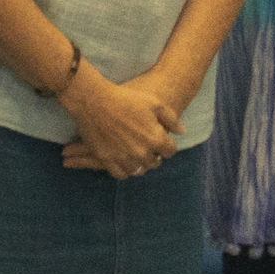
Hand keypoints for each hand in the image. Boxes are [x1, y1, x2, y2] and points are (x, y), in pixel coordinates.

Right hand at [57, 67, 178, 178]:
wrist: (94, 100)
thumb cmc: (125, 98)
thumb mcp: (154, 102)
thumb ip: (171, 118)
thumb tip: (180, 131)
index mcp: (156, 139)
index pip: (170, 152)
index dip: (166, 145)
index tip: (159, 140)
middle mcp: (142, 152)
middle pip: (154, 163)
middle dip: (152, 154)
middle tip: (145, 145)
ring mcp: (124, 158)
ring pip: (138, 170)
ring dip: (139, 163)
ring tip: (134, 154)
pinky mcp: (107, 159)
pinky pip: (121, 174)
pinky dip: (124, 170)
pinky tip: (122, 160)